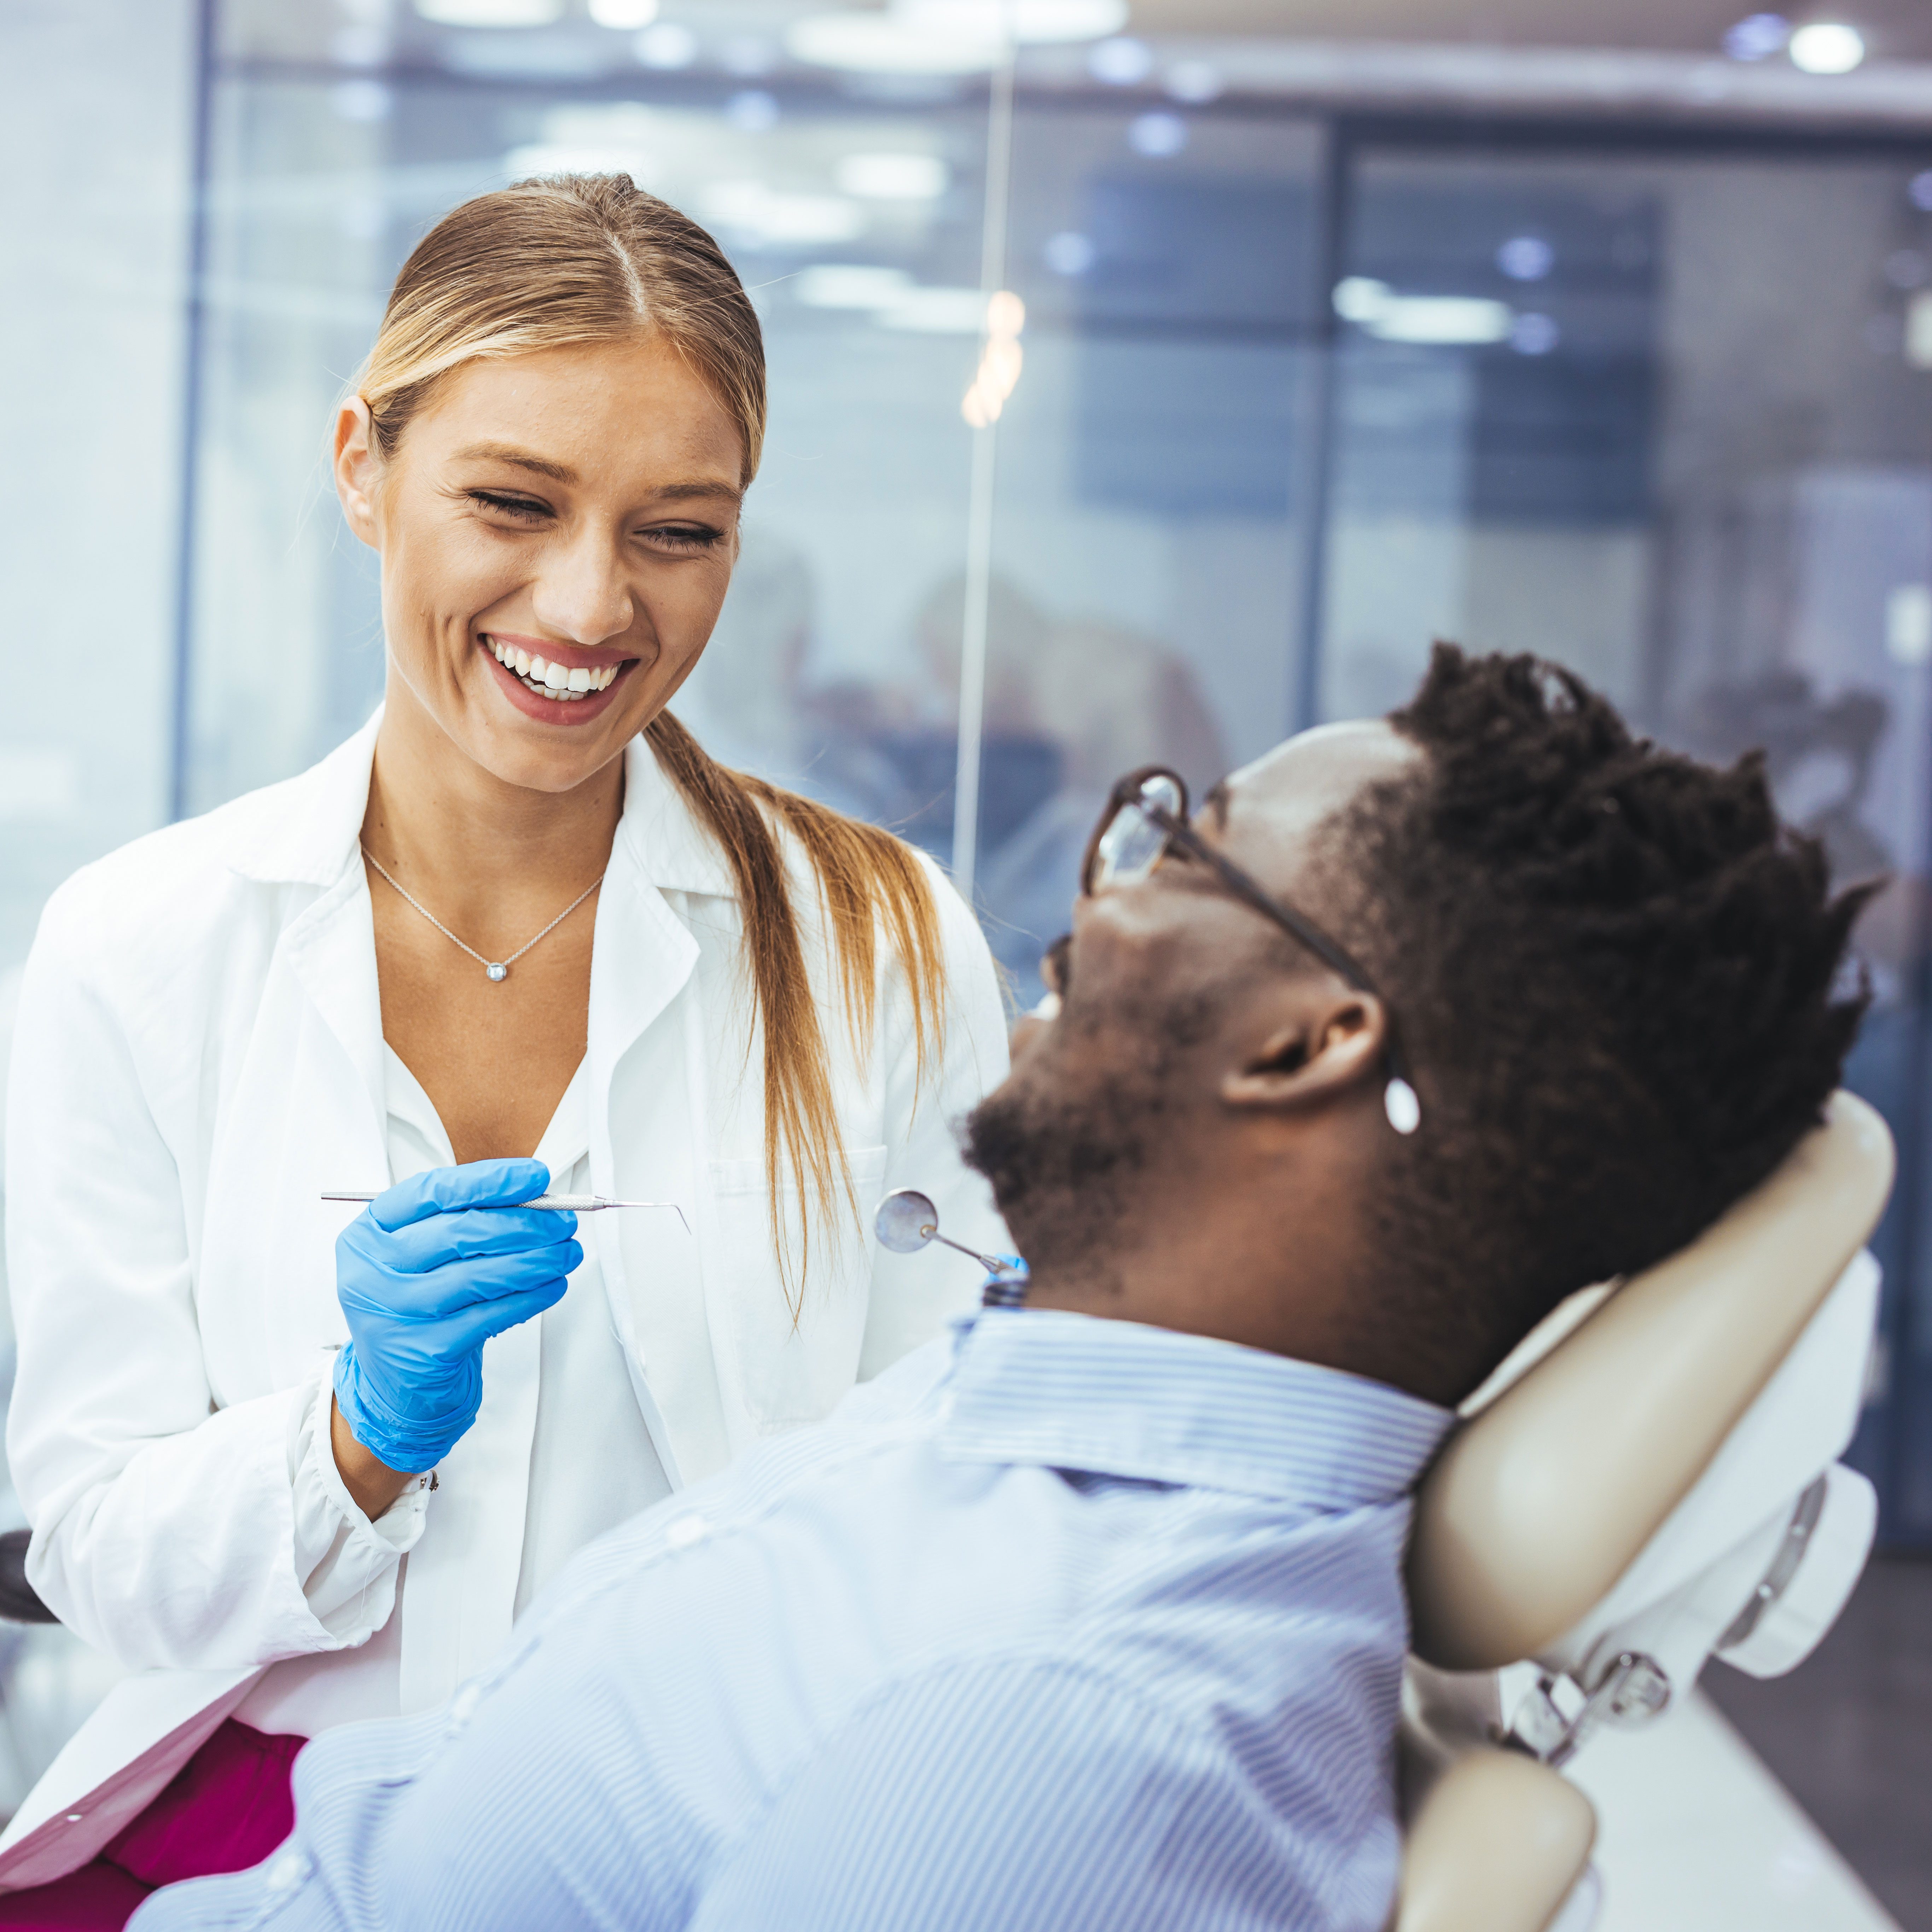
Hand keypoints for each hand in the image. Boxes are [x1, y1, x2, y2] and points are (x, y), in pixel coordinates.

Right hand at [332, 1160, 579, 1476]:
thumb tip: (535, 1199)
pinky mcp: (425, 1350)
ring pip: (480, 1274)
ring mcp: (396, 1312)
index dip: (489, 1180)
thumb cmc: (418, 1302)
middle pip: (461, 1231)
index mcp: (369, 1233)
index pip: (432, 1191)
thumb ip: (463, 1220)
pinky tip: (552, 1285)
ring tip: (568, 1252)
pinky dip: (530, 1296)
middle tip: (564, 1221)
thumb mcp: (422, 1254)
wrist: (396, 1384)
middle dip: (525, 1223)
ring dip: (537, 1259)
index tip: (536, 1176)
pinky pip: (491, 1314)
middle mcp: (372, 1271)